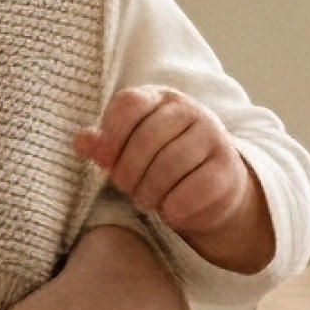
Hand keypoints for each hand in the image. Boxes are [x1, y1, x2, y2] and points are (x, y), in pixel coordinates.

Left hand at [74, 85, 274, 273]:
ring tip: (146, 199)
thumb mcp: (129, 150)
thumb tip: (80, 142)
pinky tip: (170, 211)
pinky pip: (195, 188)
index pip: (129, 103)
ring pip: (170, 163)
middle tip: (126, 188)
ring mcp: (213, 136)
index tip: (104, 161)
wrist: (212, 189)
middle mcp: (190, 110)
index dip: (111, 134)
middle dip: (129, 170)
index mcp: (160, 98)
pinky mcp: (228, 168)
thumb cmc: (160, 164)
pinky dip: (175, 206)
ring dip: (150, 190)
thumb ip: (105, 145)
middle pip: (147, 137)